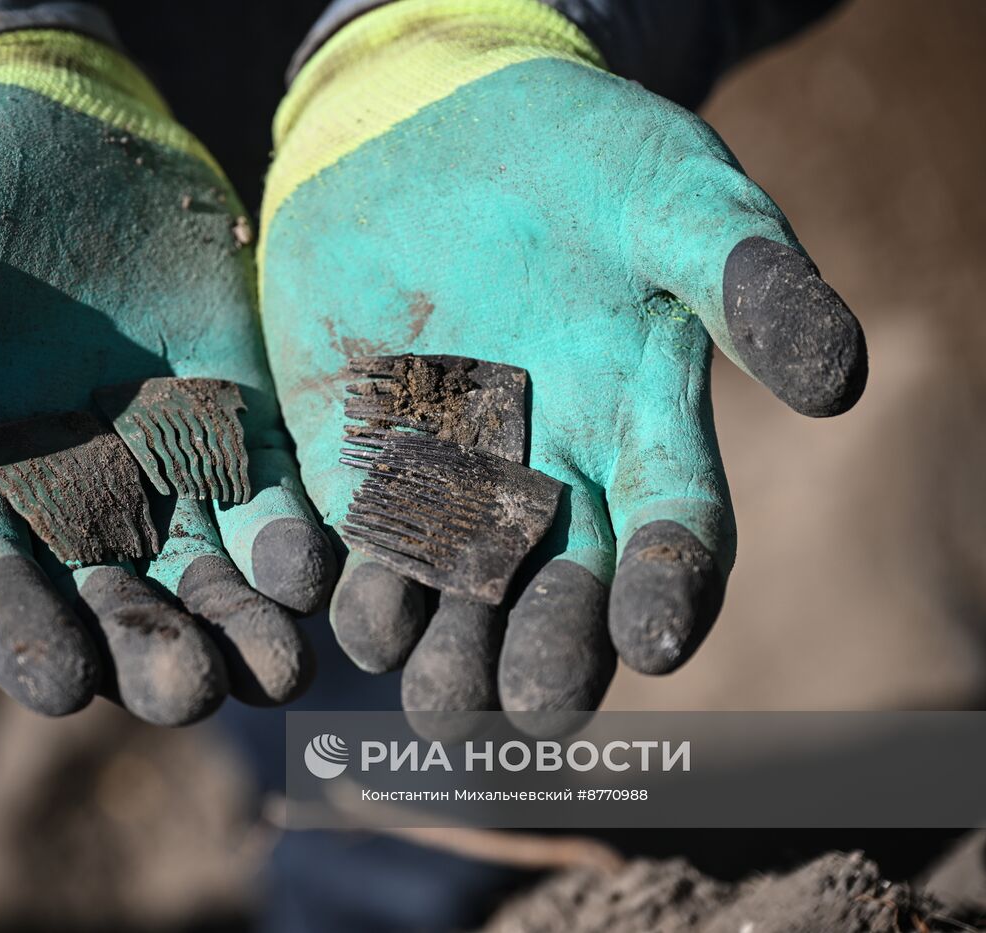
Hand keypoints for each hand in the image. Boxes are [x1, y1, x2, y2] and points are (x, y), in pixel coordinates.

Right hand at [0, 31, 334, 724]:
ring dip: (240, 625)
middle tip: (188, 691)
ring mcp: (159, 463)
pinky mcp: (235, 418)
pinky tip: (318, 570)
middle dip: (148, 653)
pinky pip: (272, 496)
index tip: (59, 681)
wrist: (51, 128)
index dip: (14, 632)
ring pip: (202, 573)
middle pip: (107, 604)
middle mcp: (66, 495)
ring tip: (278, 666)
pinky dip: (295, 540)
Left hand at [259, 0, 865, 725]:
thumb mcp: (675, 198)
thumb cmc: (580, 156)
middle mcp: (547, 475)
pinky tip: (346, 611)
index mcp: (640, 429)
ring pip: (450, 589)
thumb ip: (747, 281)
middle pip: (556, 591)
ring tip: (437, 691)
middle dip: (548, 649)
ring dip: (444, 645)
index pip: (671, 535)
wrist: (438, 120)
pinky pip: (349, 536)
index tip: (656, 638)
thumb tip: (840, 385)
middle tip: (533, 704)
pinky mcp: (353, 453)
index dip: (669, 589)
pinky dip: (347, 578)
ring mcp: (444, 471)